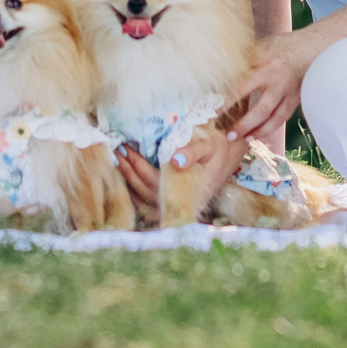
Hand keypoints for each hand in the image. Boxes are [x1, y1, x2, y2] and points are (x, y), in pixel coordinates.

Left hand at [116, 131, 247, 223]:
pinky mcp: (173, 200)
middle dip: (128, 170)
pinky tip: (126, 176)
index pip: (153, 180)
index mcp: (186, 187)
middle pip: (145, 189)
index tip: (126, 149)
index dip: (137, 166)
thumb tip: (174, 160)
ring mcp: (175, 201)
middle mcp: (178, 199)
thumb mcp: (210, 146)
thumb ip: (193, 151)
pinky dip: (134, 190)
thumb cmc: (219, 151)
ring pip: (144, 196)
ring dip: (129, 179)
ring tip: (119, 160)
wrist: (229, 159)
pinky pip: (147, 200)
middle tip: (117, 151)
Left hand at [228, 32, 309, 141]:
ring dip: (248, 127)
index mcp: (260, 56)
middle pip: (247, 94)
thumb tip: (219, 71)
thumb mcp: (262, 45)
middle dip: (232, 112)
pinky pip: (279, 118)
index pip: (236, 76)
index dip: (221, 93)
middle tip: (218, 128)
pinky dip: (266, 130)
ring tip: (233, 138)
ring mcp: (285, 87)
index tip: (207, 105)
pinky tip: (253, 136)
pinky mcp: (295, 98)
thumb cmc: (283, 46)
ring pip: (265, 112)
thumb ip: (244, 59)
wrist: (314, 47)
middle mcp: (273, 73)